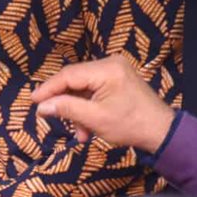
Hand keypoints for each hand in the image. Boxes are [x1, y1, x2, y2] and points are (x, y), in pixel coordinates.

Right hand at [32, 57, 174, 152]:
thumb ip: (66, 108)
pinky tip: (87, 126)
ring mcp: (115, 70)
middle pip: (74, 80)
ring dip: (77, 108)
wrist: (163, 132)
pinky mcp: (117, 78)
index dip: (48, 89)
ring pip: (82, 87)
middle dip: (65, 102)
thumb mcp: (94, 119)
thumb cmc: (130, 126)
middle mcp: (110, 63)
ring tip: (79, 131)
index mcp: (106, 70)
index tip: (32, 102)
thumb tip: (40, 106)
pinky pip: (93, 89)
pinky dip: (87, 106)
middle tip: (52, 118)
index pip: (68, 75)